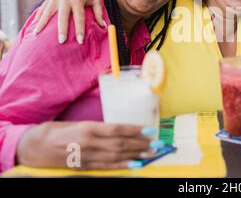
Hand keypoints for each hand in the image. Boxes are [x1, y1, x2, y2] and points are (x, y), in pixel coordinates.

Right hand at [16, 121, 162, 169]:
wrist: (34, 146)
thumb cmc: (57, 130)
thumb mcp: (78, 123)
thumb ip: (98, 128)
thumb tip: (120, 129)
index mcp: (87, 128)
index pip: (115, 129)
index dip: (134, 130)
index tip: (149, 130)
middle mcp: (88, 143)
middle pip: (120, 144)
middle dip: (140, 144)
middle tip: (157, 143)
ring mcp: (86, 156)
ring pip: (116, 156)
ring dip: (135, 155)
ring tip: (151, 154)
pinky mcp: (84, 167)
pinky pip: (106, 167)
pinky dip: (122, 166)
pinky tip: (134, 165)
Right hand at [33, 0, 104, 43]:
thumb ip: (99, 12)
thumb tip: (104, 26)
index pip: (79, 17)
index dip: (80, 29)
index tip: (80, 41)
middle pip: (63, 16)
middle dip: (62, 29)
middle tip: (61, 41)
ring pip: (48, 12)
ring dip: (42, 23)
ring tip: (37, 34)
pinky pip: (42, 9)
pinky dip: (37, 17)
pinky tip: (34, 26)